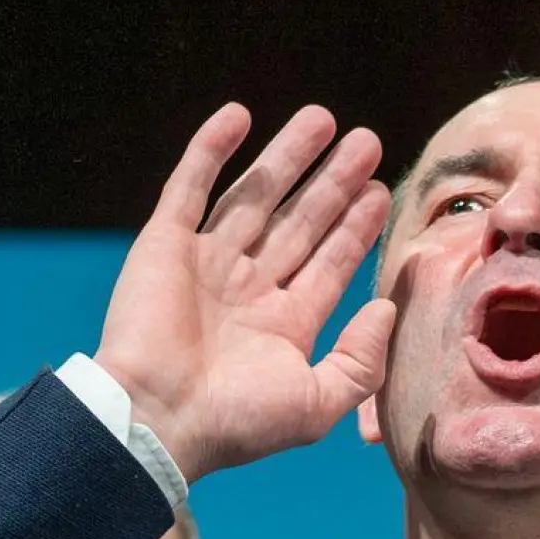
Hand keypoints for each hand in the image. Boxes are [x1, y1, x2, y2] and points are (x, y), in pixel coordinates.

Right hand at [94, 104, 395, 483]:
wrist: (154, 417)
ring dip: (286, 156)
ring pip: (252, 196)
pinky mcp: (163, 245)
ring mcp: (203, 264)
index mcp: (280, 326)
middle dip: (332, 182)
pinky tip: (239, 116)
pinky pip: (188, 187)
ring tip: (323, 118)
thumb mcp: (316, 403)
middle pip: (299, 222)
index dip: (355, 227)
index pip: (328, 263)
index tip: (381, 191)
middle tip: (366, 143)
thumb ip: (361, 360)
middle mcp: (245, 290)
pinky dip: (209, 150)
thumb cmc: (233, 422)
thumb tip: (385, 309)